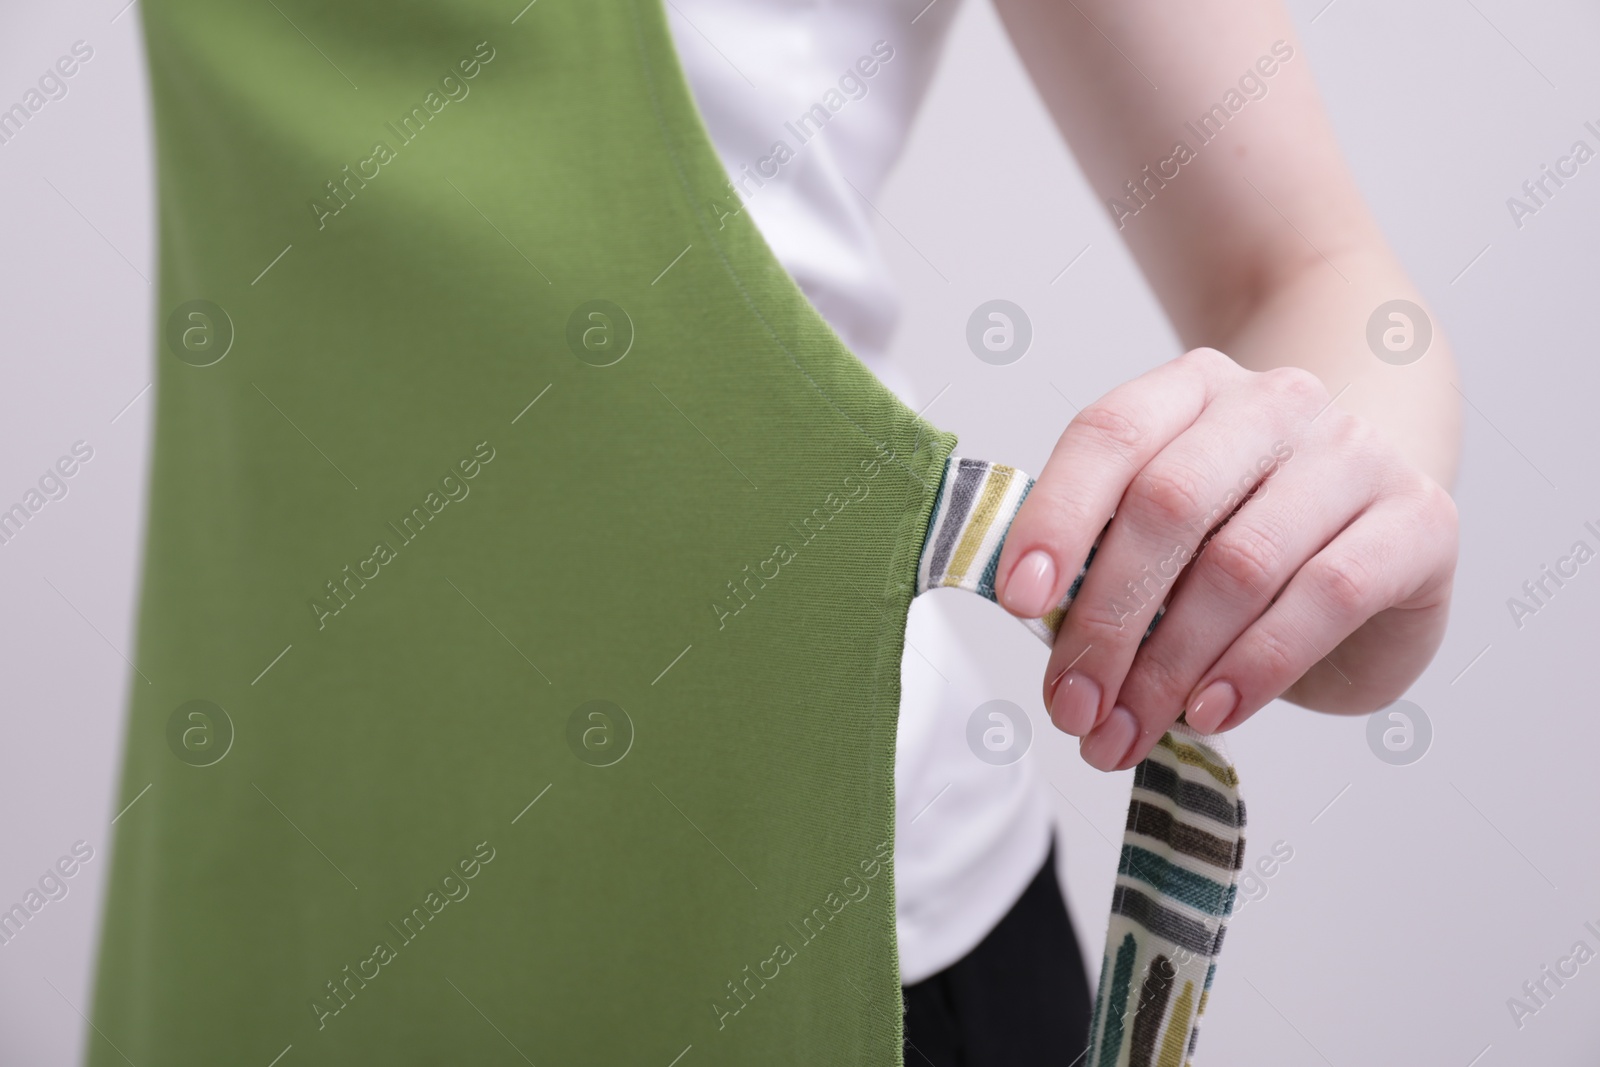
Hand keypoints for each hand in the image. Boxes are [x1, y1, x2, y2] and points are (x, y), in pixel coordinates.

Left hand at [994, 347, 1458, 771]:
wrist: (1381, 530)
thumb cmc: (1248, 540)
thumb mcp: (1168, 541)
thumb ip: (1106, 562)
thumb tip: (1043, 632)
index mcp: (1191, 390)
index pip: (1109, 435)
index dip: (1057, 518)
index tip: (1020, 602)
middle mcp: (1274, 405)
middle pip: (1168, 504)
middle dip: (1107, 621)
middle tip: (1072, 706)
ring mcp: (1354, 455)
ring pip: (1240, 561)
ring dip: (1171, 664)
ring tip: (1127, 730)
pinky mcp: (1418, 519)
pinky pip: (1326, 596)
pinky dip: (1256, 666)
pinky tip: (1212, 712)